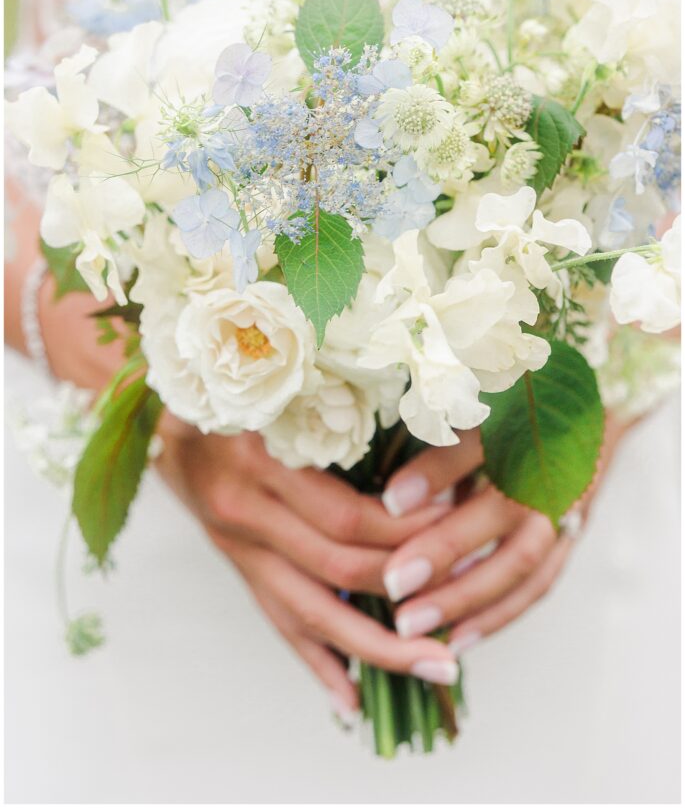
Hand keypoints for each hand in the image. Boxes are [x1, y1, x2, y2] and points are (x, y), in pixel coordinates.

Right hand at [155, 423, 457, 713]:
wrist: (164, 418)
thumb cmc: (235, 395)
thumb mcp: (280, 394)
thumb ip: (337, 422)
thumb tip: (421, 456)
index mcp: (262, 460)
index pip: (346, 516)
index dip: (405, 529)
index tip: (457, 530)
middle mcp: (245, 510)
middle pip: (336, 568)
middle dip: (406, 592)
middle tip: (464, 609)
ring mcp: (237, 546)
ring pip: (311, 611)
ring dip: (376, 647)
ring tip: (434, 667)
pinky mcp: (237, 565)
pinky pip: (277, 622)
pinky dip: (316, 663)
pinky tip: (351, 701)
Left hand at [380, 417, 626, 652]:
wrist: (591, 406)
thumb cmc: (518, 402)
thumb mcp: (479, 405)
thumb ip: (442, 442)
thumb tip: (393, 496)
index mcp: (525, 423)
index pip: (476, 448)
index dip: (434, 474)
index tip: (388, 502)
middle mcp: (548, 468)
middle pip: (500, 513)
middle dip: (445, 551)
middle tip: (393, 584)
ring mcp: (564, 507)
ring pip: (520, 561)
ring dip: (466, 596)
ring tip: (411, 625)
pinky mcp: (570, 536)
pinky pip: (537, 584)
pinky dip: (498, 613)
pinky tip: (456, 638)